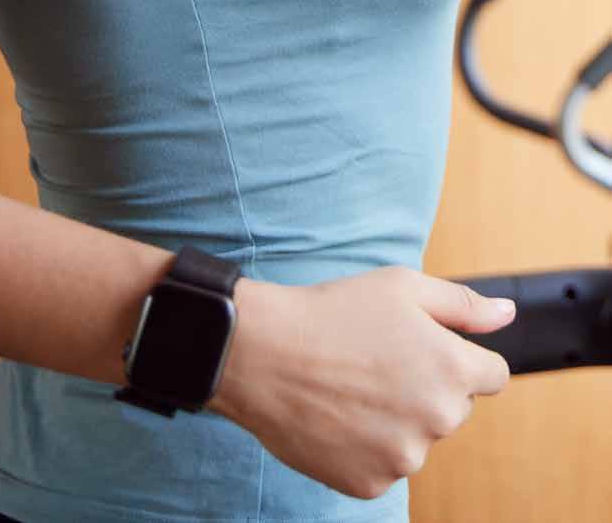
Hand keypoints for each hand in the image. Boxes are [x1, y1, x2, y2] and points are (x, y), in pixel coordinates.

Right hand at [210, 266, 514, 501]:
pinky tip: (337, 414)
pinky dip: (365, 445)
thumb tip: (506, 315)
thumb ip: (462, 305)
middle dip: (426, 386)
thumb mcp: (401, 286)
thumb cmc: (331, 313)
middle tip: (376, 360)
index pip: (492, 375)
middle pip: (452, 407)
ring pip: (416, 438)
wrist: (264, 353)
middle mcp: (438, 419)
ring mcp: (405, 457)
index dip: (458, 357)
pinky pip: (383, 464)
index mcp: (453, 369)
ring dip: (396, 419)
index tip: (423, 350)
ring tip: (350, 386)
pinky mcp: (371, 483)